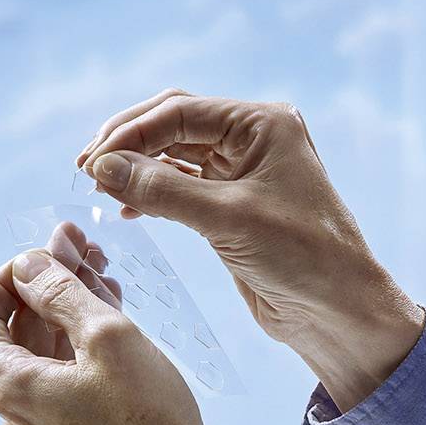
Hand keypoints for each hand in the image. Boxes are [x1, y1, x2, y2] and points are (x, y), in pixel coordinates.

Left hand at [0, 232, 262, 424]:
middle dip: (47, 288)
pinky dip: (81, 349)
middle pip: (14, 335)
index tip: (45, 257)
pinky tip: (114, 322)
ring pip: (44, 358)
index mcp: (11, 388)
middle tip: (85, 250)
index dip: (4, 280)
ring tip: (107, 278)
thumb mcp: (106, 337)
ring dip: (68, 314)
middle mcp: (16, 416)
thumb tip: (27, 263)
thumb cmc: (149, 420)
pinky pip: (64, 384)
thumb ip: (60, 292)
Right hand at [75, 89, 424, 412]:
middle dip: (129, 144)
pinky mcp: (232, 207)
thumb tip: (102, 168)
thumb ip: (162, 191)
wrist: (339, 313)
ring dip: (136, 169)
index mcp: (263, 124)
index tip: (93, 163)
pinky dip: (151, 194)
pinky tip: (126, 209)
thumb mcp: (228, 219)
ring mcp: (242, 173)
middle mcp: (253, 140)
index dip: (131, 133)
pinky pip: (181, 187)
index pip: (181, 111)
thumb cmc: (303, 258)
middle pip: (173, 125)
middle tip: (86, 170)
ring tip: (100, 190)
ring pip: (174, 157)